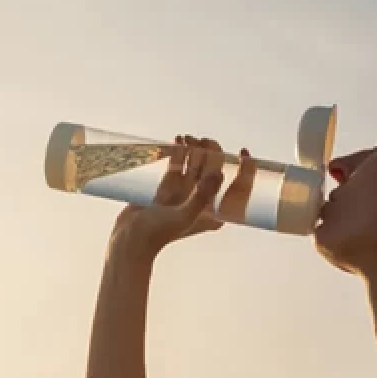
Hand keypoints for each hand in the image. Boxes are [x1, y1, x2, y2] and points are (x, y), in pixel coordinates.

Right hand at [109, 136, 253, 255]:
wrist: (131, 239)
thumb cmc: (159, 233)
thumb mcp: (185, 216)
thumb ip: (202, 196)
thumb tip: (220, 174)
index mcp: (214, 214)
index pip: (237, 190)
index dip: (245, 171)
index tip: (243, 153)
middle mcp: (202, 203)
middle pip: (214, 171)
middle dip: (212, 153)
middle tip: (203, 141)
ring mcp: (185, 195)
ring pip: (196, 166)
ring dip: (194, 150)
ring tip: (188, 138)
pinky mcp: (168, 189)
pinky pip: (178, 166)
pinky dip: (178, 153)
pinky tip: (177, 140)